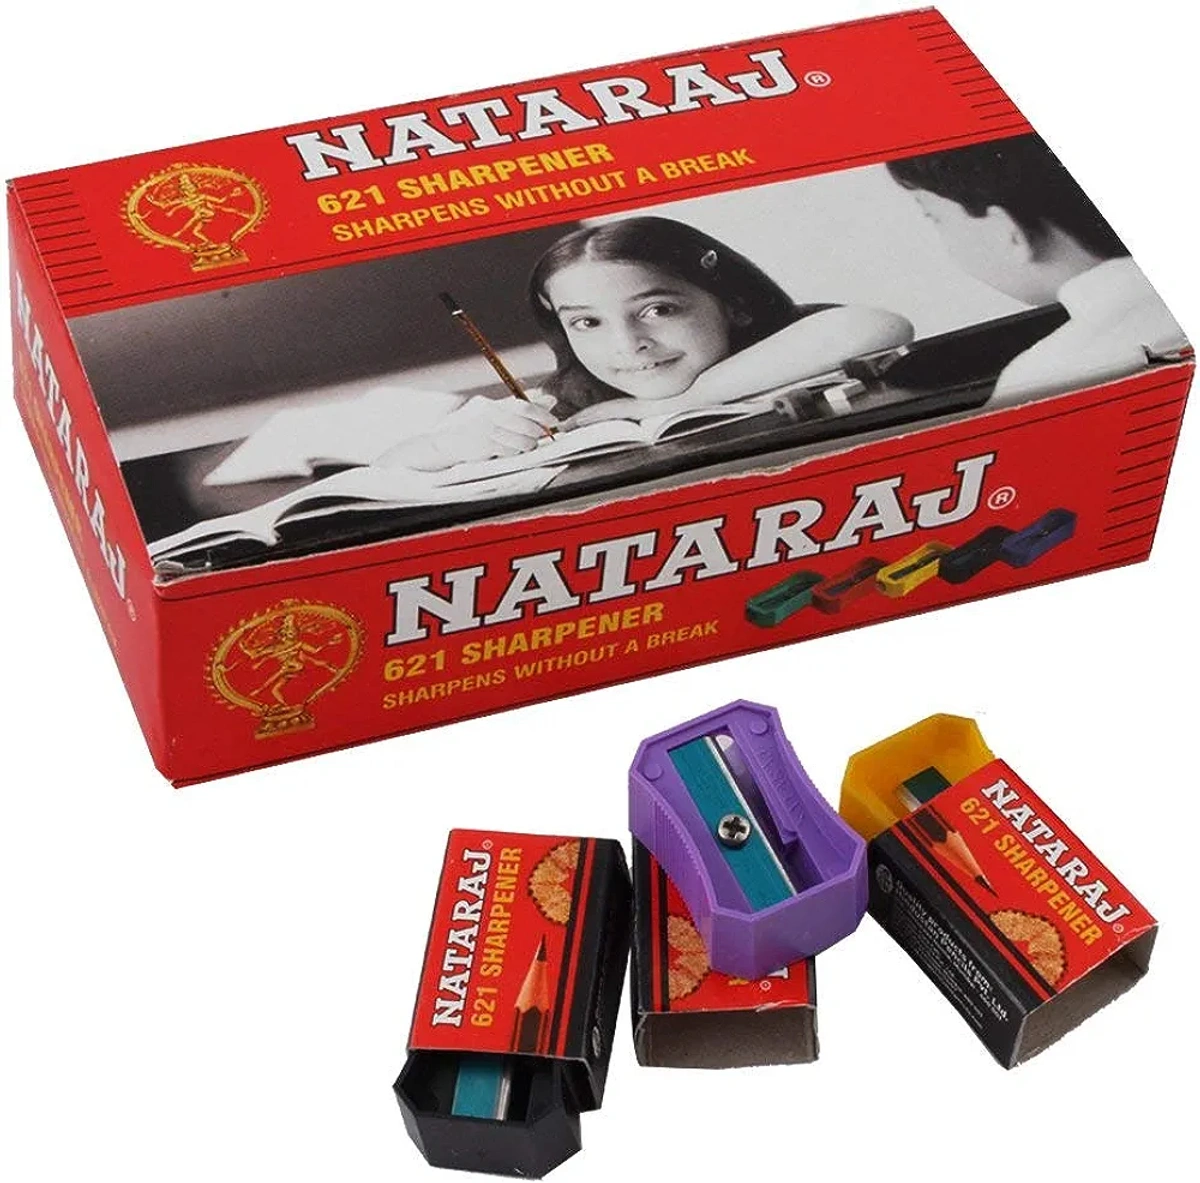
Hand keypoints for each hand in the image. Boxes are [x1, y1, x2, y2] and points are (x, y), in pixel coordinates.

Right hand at [377, 397, 557, 470]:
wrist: (442, 446)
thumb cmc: (469, 432)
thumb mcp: (489, 415)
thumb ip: (514, 409)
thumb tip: (545, 399)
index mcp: (492, 406)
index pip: (522, 405)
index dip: (541, 412)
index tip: (554, 418)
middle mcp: (490, 415)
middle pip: (525, 420)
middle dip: (540, 429)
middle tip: (547, 434)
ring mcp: (486, 430)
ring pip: (520, 438)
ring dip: (529, 443)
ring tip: (528, 445)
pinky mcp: (484, 445)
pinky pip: (509, 450)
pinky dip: (515, 452)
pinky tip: (514, 452)